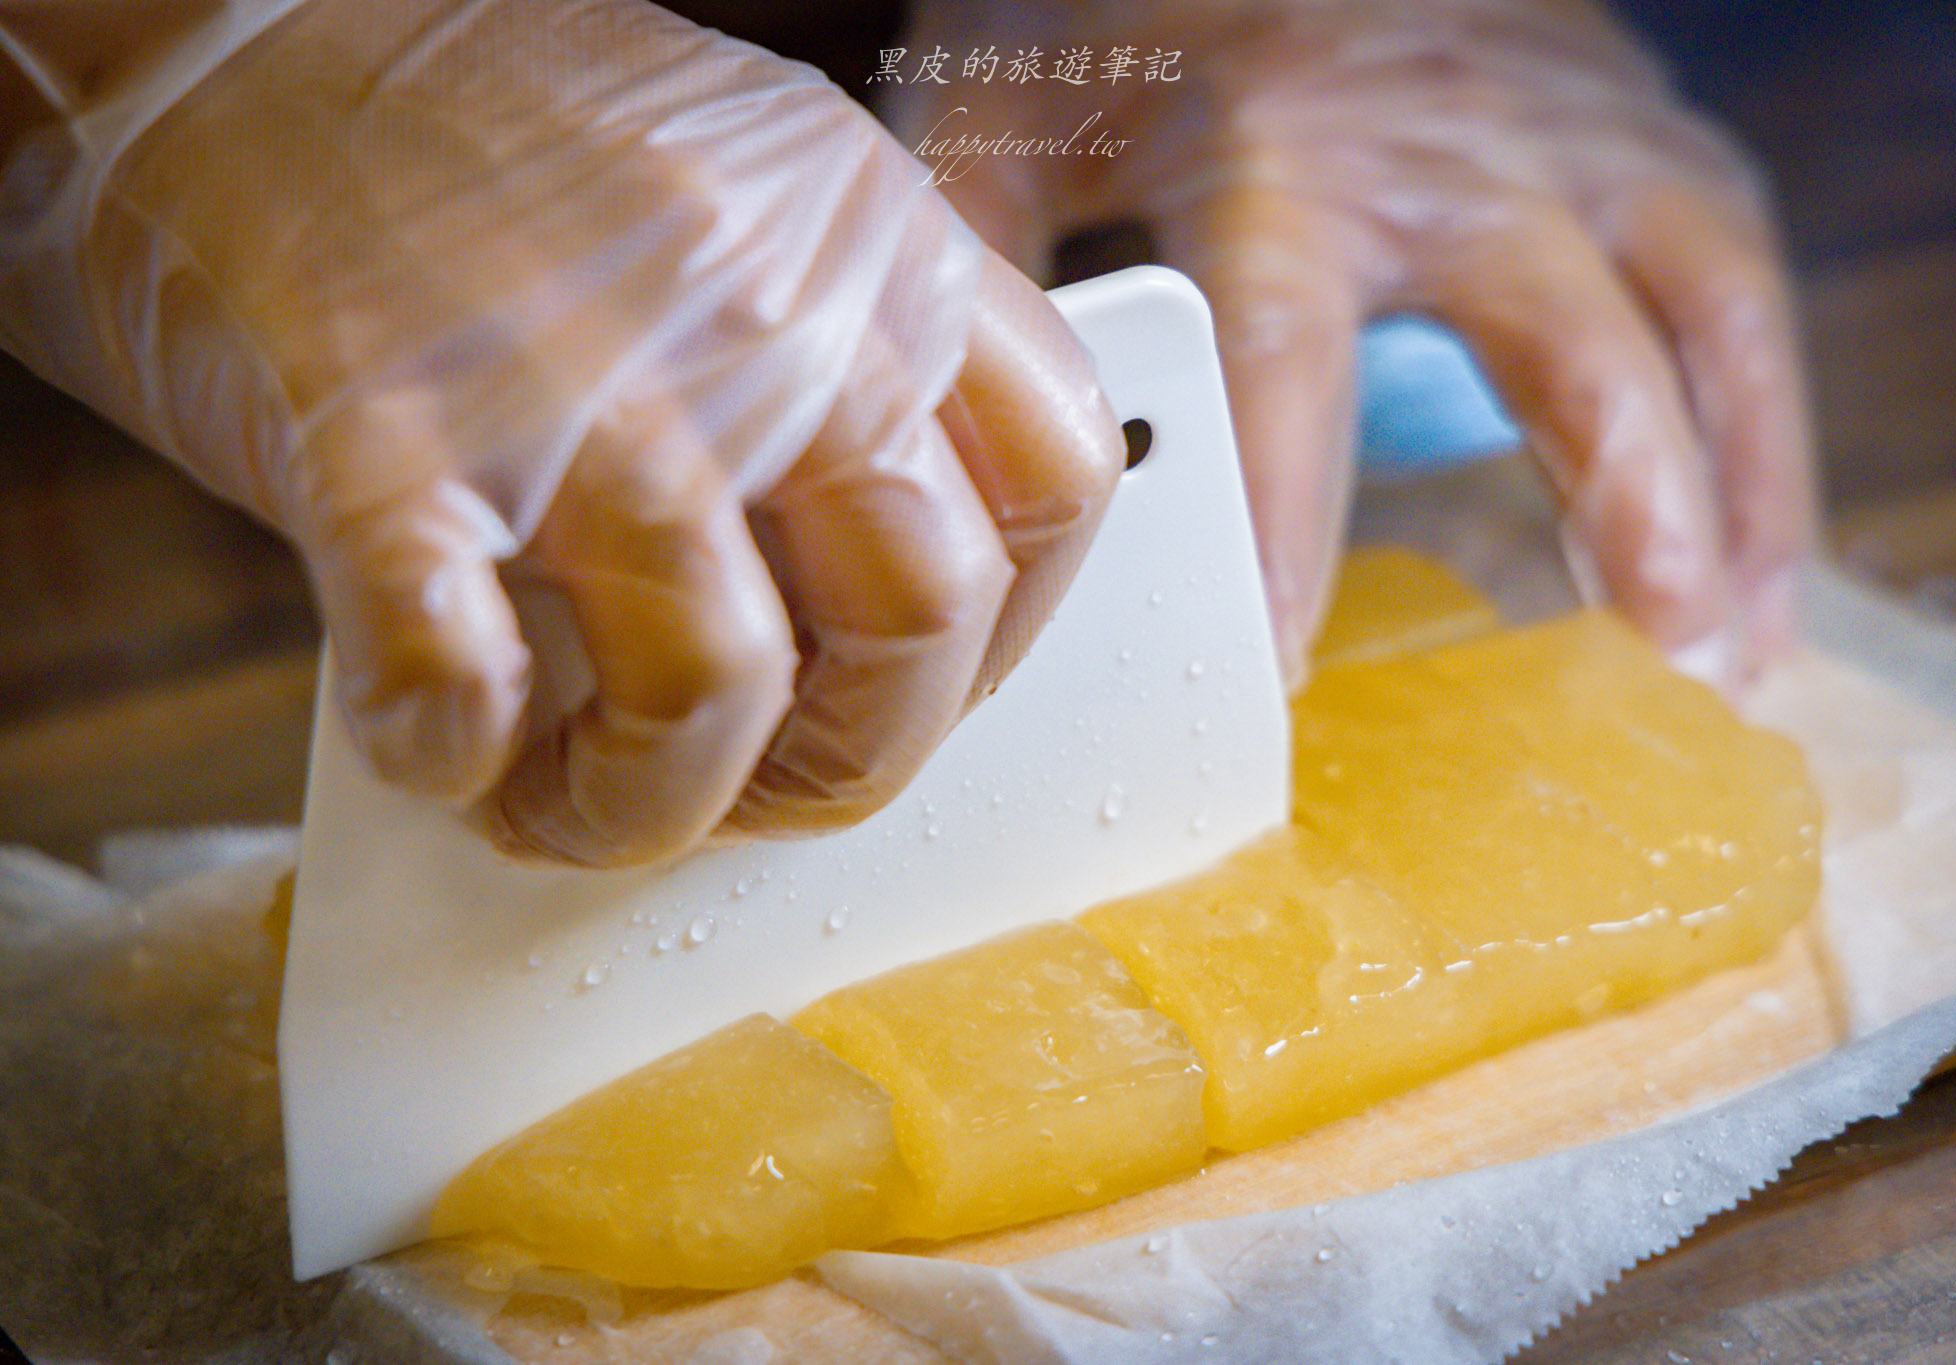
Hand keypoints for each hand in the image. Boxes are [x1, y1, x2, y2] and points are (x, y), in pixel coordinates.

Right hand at [0, 0, 1122, 865]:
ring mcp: (586, 379)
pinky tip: (437, 738)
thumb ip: (831, 359)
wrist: (236, 16)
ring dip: (638, 804)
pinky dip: (452, 754)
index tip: (917, 687)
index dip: (1003, 637)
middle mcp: (765, 312)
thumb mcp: (747, 190)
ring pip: (713, 693)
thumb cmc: (481, 130)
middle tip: (753, 794)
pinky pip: (465, 680)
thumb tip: (840, 592)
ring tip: (566, 801)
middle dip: (841, 765)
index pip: (1054, 483)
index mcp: (870, 244)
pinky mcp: (392, 443)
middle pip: (917, 623)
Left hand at [893, 0, 1815, 682]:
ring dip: (1731, 486)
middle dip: (1622, 502)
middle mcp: (1447, 140)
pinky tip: (1756, 554)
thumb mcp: (1010, 118)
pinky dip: (1764, 421)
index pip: (1284, 357)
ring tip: (1730, 655)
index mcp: (1269, 147)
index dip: (1288, 520)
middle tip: (1651, 658)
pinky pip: (1735, 276)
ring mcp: (1566, 125)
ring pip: (1695, 307)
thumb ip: (984, 284)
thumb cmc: (1129, 9)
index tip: (1282, 665)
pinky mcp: (1638, 124)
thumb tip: (974, 471)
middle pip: (1563, 333)